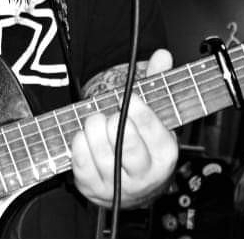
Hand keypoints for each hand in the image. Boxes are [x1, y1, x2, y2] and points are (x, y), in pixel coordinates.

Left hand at [70, 49, 178, 208]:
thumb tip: (162, 55)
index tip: (129, 99)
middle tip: (110, 114)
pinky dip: (79, 143)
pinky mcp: (93, 189)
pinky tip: (84, 136)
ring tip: (97, 121)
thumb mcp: (154, 115)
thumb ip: (157, 82)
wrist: (130, 185)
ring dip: (94, 129)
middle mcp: (144, 176)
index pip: (152, 130)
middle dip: (113, 121)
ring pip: (101, 153)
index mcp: (164, 154)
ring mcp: (118, 186)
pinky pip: (81, 162)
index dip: (138, 110)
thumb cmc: (142, 143)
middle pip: (126, 144)